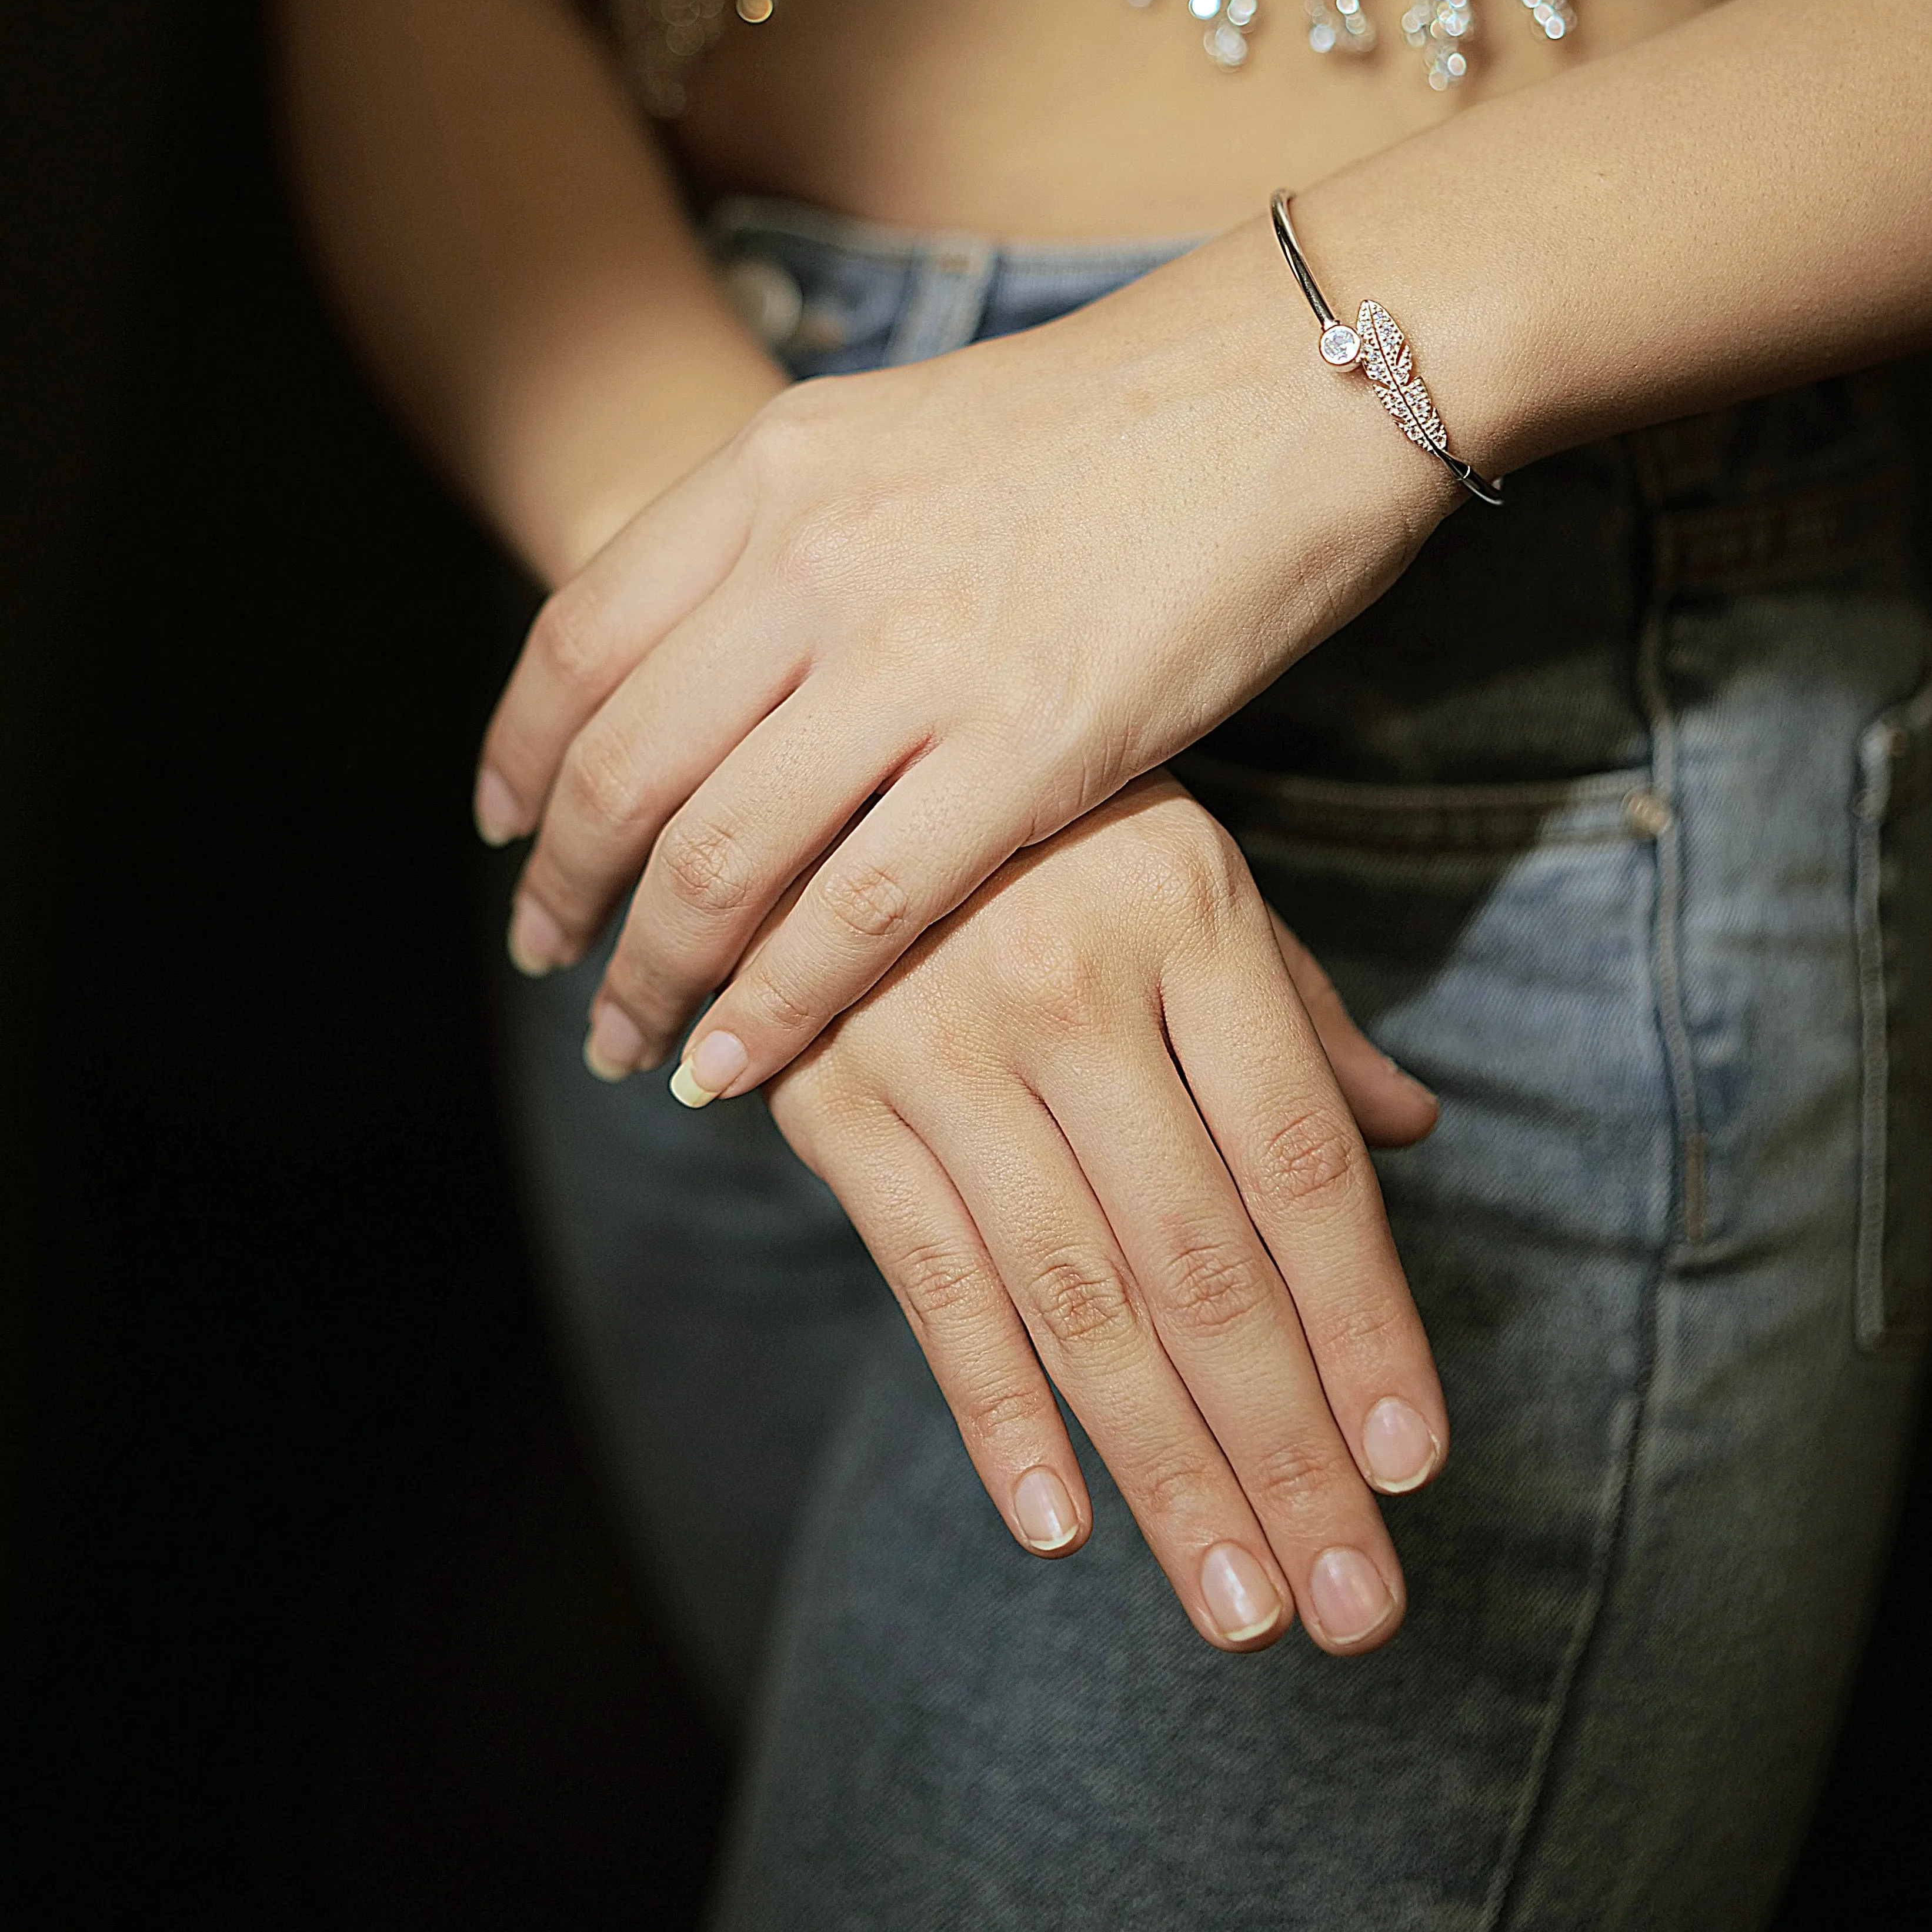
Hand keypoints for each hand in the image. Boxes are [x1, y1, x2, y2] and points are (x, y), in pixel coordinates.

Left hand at [478, 214, 1450, 1086]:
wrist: (1291, 381)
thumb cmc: (1109, 417)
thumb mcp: (899, 429)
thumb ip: (790, 524)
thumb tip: (703, 634)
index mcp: (775, 467)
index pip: (581, 639)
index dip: (522, 756)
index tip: (505, 831)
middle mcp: (815, 556)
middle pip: (626, 766)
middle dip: (568, 890)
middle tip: (549, 963)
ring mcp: (918, 655)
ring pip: (720, 857)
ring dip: (654, 972)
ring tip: (634, 1044)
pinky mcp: (1031, 749)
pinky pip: (858, 914)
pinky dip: (778, 1007)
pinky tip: (742, 1063)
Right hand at [763, 776, 1445, 1654]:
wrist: (821, 759)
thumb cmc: (1050, 831)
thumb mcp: (1192, 871)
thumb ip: (1295, 1012)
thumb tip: (1412, 1130)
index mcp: (1189, 914)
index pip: (1302, 1165)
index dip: (1364, 1323)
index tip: (1416, 1469)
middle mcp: (1068, 984)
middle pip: (1204, 1261)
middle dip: (1286, 1451)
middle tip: (1354, 1606)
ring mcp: (938, 1045)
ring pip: (1077, 1300)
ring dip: (1165, 1474)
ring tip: (1240, 1608)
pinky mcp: (831, 1098)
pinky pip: (930, 1284)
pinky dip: (996, 1414)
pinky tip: (1064, 1527)